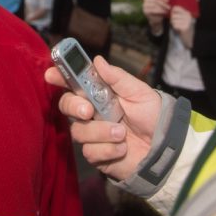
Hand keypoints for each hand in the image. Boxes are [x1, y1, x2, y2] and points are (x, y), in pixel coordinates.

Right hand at [45, 56, 160, 180]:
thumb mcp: (138, 92)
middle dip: (74, 106)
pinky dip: (108, 149)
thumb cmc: (151, 115)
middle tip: (88, 111)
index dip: (60, 76)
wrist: (164, 146)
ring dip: (100, 132)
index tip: (51, 74)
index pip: (73, 82)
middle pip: (66, 105)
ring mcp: (92, 134)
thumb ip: (117, 77)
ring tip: (121, 133)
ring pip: (78, 131)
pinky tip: (122, 148)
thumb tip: (97, 60)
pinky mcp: (96, 155)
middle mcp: (91, 112)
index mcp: (98, 93)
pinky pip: (90, 151)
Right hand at [143, 0, 168, 33]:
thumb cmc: (161, 7)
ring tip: (167, 9)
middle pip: (155, 0)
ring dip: (162, 7)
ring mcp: (145, 5)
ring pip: (154, 4)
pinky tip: (164, 12)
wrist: (156, 18)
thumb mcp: (162, 1)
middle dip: (163, 3)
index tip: (168, 0)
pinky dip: (160, 11)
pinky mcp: (145, 11)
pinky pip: (153, 10)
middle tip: (169, 6)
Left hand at [169, 6, 194, 48]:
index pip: (176, 8)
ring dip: (173, 24)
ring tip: (177, 26)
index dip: (172, 12)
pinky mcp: (185, 27)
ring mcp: (187, 22)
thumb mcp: (182, 18)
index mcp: (187, 12)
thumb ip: (177, 13)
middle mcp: (188, 16)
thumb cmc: (183, 26)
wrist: (188, 36)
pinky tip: (178, 29)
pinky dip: (175, 28)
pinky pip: (175, 25)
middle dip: (172, 19)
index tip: (173, 16)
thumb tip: (170, 9)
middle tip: (175, 23)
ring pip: (173, 20)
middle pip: (173, 15)